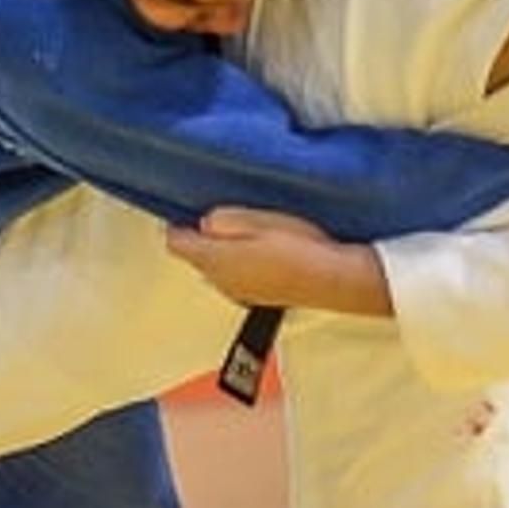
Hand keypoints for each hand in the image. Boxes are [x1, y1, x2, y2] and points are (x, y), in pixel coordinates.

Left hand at [166, 208, 390, 315]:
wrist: (333, 279)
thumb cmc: (296, 249)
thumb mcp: (255, 220)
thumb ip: (222, 220)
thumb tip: (206, 222)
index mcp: (214, 260)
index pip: (176, 243)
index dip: (177, 224)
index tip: (183, 211)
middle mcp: (221, 282)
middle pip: (196, 256)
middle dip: (201, 237)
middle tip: (218, 216)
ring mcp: (239, 292)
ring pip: (216, 267)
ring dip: (223, 250)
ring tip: (246, 230)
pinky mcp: (257, 296)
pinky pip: (237, 277)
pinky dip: (241, 263)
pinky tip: (263, 251)